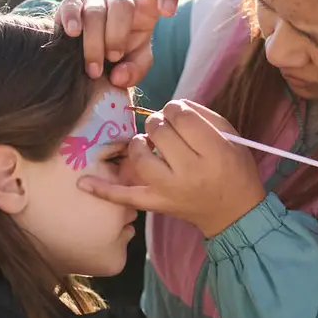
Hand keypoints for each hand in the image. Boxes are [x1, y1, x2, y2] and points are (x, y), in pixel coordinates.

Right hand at [56, 0, 179, 86]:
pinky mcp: (72, 7)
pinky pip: (70, 5)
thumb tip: (118, 75)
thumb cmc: (119, 61)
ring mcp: (95, 2)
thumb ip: (135, 71)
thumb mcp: (135, 67)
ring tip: (94, 70)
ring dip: (94, 43)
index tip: (168, 12)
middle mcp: (119, 3)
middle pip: (121, 6)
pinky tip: (73, 34)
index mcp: (143, 11)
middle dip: (116, 36)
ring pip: (95, 12)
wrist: (88, 65)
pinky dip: (71, 18)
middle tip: (113, 59)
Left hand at [78, 100, 265, 237]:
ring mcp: (169, 190)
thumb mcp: (230, 136)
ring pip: (139, 154)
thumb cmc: (234, 169)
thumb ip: (201, 115)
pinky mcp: (156, 204)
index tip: (179, 115)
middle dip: (159, 122)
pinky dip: (103, 190)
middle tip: (168, 130)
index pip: (181, 116)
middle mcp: (190, 172)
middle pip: (158, 130)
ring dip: (140, 142)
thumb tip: (170, 105)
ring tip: (151, 146)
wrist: (234, 212)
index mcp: (214, 152)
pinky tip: (83, 183)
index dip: (176, 109)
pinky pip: (125, 196)